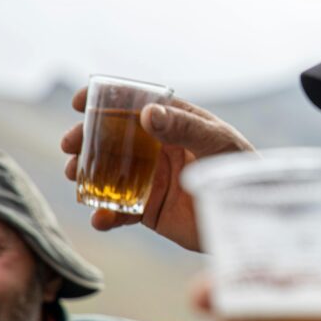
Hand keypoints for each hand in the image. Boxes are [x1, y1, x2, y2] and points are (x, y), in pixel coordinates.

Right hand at [61, 87, 254, 250]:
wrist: (251, 218)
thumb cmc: (241, 170)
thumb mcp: (216, 144)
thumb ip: (184, 128)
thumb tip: (147, 114)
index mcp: (174, 123)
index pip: (135, 104)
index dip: (104, 100)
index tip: (79, 102)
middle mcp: (159, 148)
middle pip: (112, 139)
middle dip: (85, 140)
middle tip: (68, 146)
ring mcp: (151, 179)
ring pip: (108, 173)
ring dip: (86, 175)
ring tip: (75, 178)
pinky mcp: (149, 209)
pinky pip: (120, 211)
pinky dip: (106, 216)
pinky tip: (100, 220)